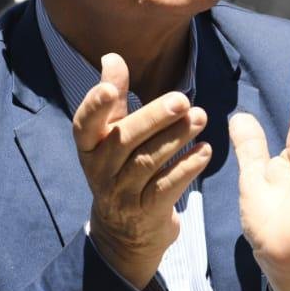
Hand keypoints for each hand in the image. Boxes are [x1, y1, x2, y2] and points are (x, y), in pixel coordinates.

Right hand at [74, 53, 212, 288]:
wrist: (125, 232)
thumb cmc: (120, 169)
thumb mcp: (112, 137)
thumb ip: (115, 100)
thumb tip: (112, 57)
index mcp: (90, 148)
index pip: (84, 125)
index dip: (94, 106)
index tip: (109, 89)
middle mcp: (101, 171)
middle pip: (125, 140)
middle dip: (154, 118)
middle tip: (183, 100)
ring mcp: (122, 194)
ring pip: (148, 162)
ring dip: (177, 138)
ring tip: (201, 117)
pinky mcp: (147, 212)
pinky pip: (167, 188)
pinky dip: (187, 168)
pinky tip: (205, 151)